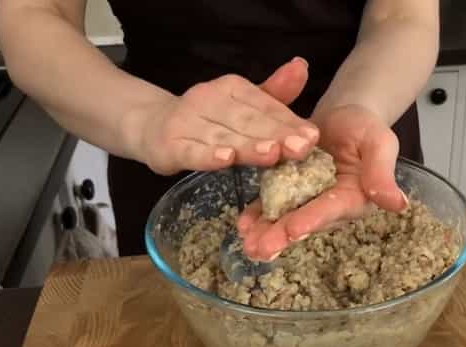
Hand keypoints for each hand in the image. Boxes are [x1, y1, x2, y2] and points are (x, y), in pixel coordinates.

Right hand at [121, 57, 318, 174]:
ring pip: (223, 136)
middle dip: (276, 134)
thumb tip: (301, 67)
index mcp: (232, 88)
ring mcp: (188, 121)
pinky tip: (225, 159)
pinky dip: (208, 156)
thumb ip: (274, 94)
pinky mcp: (170, 145)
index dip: (289, 122)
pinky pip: (191, 151)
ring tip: (273, 153)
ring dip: (249, 146)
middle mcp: (209, 99)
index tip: (312, 137)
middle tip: (301, 147)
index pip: (264, 105)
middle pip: (248, 120)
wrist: (152, 127)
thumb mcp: (242, 107)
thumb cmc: (209, 120)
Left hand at [238, 104, 408, 260]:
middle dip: (281, 236)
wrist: (345, 116)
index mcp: (353, 198)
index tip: (293, 230)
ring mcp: (307, 200)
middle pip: (304, 221)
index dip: (312, 220)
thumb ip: (382, 172)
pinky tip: (242, 224)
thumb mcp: (379, 142)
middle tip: (259, 249)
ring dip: (266, 233)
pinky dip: (257, 214)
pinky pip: (272, 204)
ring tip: (247, 244)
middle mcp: (329, 206)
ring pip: (285, 218)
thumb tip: (398, 204)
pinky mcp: (289, 191)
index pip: (331, 210)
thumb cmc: (365, 128)